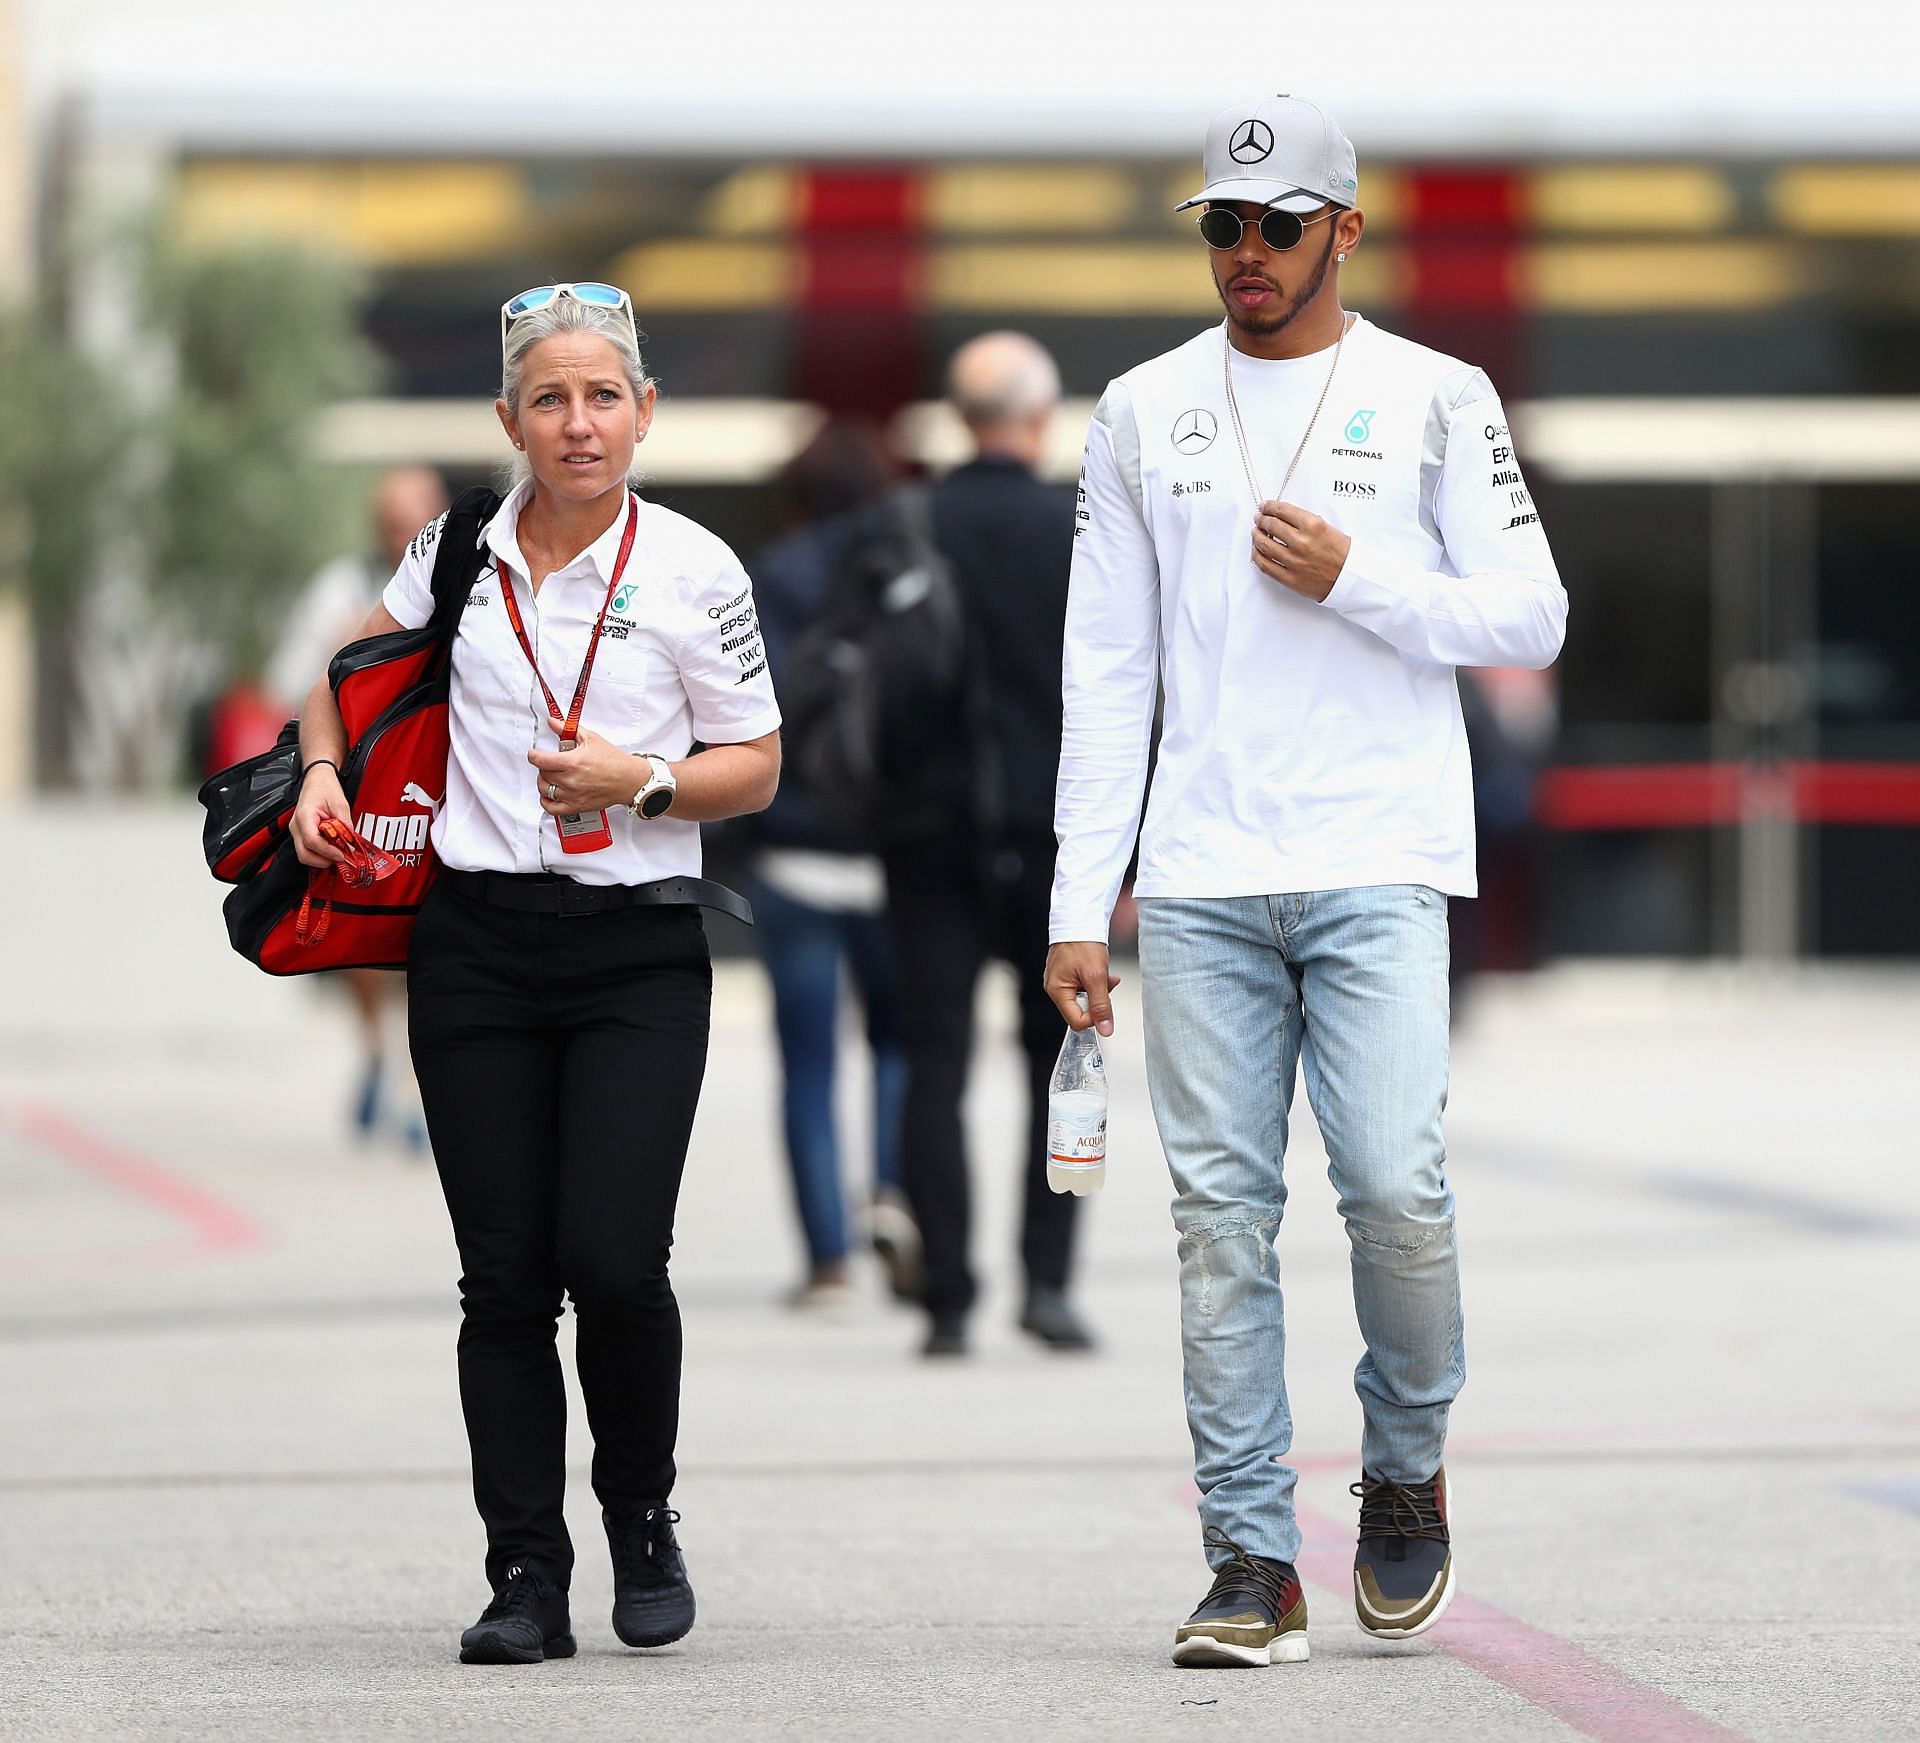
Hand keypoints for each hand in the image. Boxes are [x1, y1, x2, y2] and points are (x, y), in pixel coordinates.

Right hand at [291, 766, 353, 867]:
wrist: (317, 780)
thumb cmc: (325, 788)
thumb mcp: (341, 805)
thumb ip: (345, 825)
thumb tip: (350, 844)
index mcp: (304, 816)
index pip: (311, 841)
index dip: (327, 851)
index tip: (341, 854)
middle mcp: (296, 826)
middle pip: (304, 854)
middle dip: (323, 860)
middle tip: (340, 858)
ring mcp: (296, 831)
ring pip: (304, 855)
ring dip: (321, 858)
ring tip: (338, 853)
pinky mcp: (301, 834)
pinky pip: (307, 849)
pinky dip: (319, 853)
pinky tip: (331, 849)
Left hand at [527, 716, 641, 815]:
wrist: (629, 779)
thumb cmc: (613, 761)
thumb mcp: (591, 739)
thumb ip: (568, 730)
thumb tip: (553, 722)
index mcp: (573, 762)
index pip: (540, 760)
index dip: (533, 755)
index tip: (534, 754)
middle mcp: (571, 780)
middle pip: (542, 774)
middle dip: (543, 766)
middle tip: (550, 762)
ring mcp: (573, 795)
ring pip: (545, 790)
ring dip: (544, 782)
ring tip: (551, 776)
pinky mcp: (577, 806)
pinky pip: (552, 808)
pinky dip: (546, 801)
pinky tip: (550, 794)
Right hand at [1044, 942, 1119, 1036]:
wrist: (1080, 919)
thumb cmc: (1082, 942)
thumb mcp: (1096, 976)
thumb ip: (1101, 1005)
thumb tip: (1105, 1029)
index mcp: (1057, 991)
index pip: (1076, 1021)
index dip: (1094, 1017)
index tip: (1106, 1006)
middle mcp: (1056, 988)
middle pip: (1081, 1010)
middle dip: (1098, 999)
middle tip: (1107, 983)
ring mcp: (1061, 980)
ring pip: (1085, 997)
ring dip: (1099, 989)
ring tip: (1105, 973)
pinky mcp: (1068, 974)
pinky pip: (1083, 986)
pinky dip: (1095, 981)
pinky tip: (1101, 971)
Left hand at [1252, 499, 1350, 602]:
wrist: (1350, 577)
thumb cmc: (1342, 552)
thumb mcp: (1327, 527)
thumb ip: (1304, 521)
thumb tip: (1282, 517)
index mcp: (1312, 526)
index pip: (1282, 511)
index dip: (1269, 506)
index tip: (1265, 506)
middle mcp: (1301, 542)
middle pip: (1271, 526)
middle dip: (1261, 519)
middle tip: (1259, 518)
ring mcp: (1294, 561)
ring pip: (1264, 545)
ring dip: (1256, 536)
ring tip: (1256, 532)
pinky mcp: (1289, 578)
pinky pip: (1266, 566)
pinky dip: (1257, 556)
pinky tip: (1256, 551)